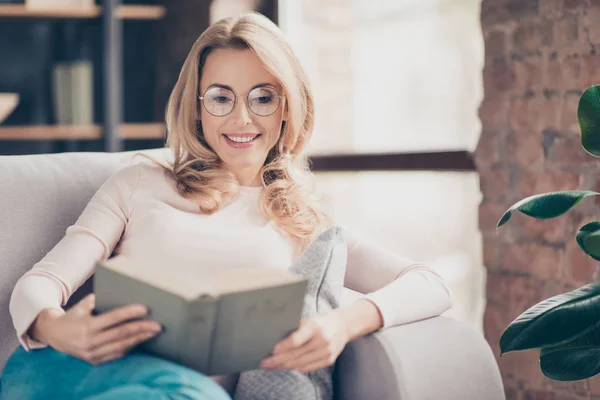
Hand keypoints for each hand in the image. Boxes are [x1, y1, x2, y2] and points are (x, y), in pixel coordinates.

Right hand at [31, 294, 161, 364]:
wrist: (54, 335)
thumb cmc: (74, 315)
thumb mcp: (83, 304)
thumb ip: (101, 299)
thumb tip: (125, 291)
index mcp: (86, 325)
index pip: (113, 318)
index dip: (129, 313)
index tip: (145, 309)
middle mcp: (89, 341)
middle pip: (120, 334)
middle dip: (141, 328)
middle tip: (158, 324)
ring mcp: (91, 353)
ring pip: (121, 346)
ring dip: (140, 339)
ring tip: (154, 332)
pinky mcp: (94, 360)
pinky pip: (116, 354)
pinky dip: (130, 347)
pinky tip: (142, 340)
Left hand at [259, 310, 349, 372]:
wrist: (343, 326)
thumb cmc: (321, 321)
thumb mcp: (308, 319)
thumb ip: (295, 329)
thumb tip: (275, 339)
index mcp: (315, 326)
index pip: (296, 340)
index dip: (283, 347)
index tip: (272, 351)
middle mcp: (322, 340)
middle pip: (296, 354)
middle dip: (278, 360)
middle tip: (265, 363)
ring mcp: (327, 352)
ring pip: (301, 363)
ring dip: (284, 366)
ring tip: (271, 366)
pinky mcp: (329, 360)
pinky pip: (308, 367)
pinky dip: (295, 368)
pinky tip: (285, 367)